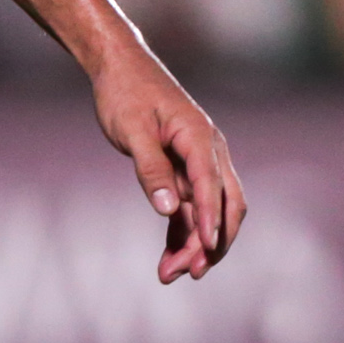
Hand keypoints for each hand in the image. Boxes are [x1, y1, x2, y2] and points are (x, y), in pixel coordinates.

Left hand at [88, 42, 245, 282]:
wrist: (120, 67)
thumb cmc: (124, 94)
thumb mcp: (132, 131)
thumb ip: (150, 169)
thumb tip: (169, 209)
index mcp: (200, 138)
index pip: (212, 186)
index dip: (210, 221)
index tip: (205, 251)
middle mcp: (209, 151)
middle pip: (223, 205)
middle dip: (210, 242)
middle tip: (188, 274)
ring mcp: (198, 161)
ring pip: (207, 212)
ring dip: (194, 243)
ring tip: (170, 275)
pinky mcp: (183, 169)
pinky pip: (190, 207)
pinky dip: (181, 232)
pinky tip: (168, 259)